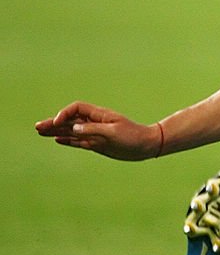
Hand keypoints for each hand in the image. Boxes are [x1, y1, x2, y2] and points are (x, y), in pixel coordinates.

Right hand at [35, 102, 160, 160]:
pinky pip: (78, 141)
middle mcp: (95, 123)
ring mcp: (95, 133)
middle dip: (54, 123)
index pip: (76, 109)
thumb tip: (74, 128)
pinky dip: (67, 140)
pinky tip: (57, 140)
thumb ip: (93, 130)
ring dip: (56, 132)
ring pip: (72, 131)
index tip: (57, 124)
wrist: (146, 146)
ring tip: (41, 132)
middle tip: (37, 127)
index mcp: (99, 115)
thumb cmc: (133, 136)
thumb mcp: (113, 132)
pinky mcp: (97, 143)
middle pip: (70, 120)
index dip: (65, 114)